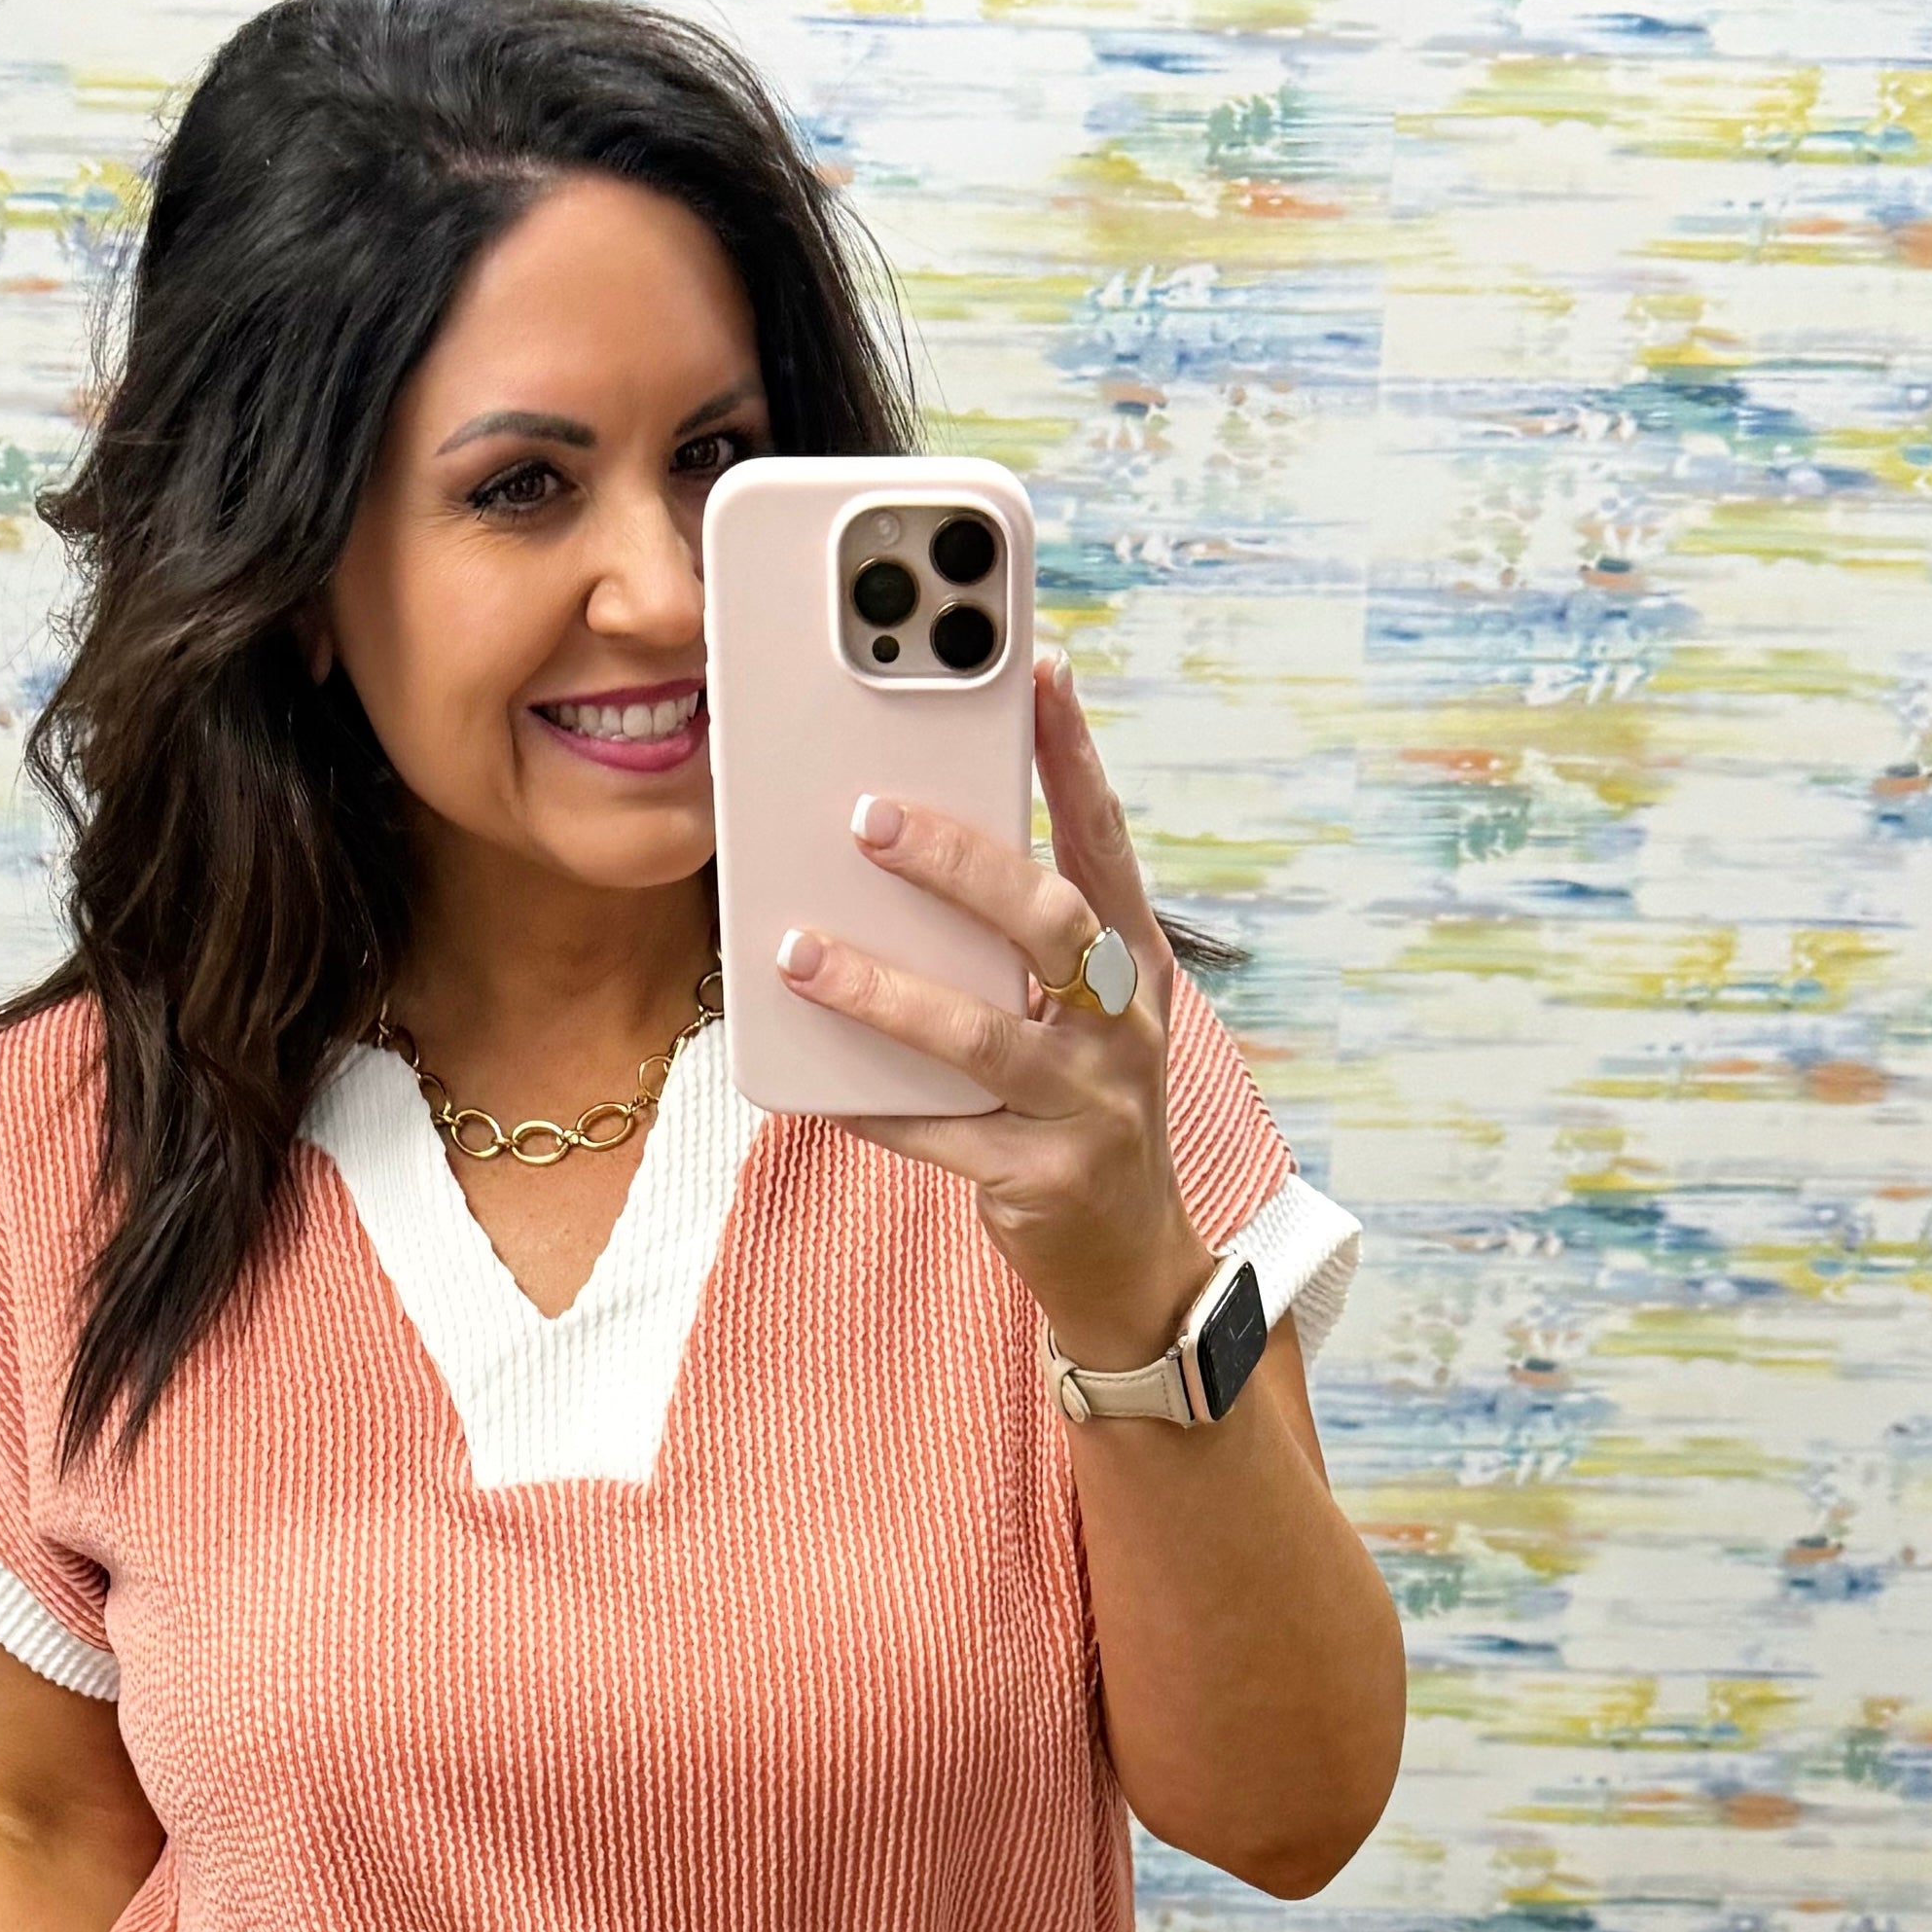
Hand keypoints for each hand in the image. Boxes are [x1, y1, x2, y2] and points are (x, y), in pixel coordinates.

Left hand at [775, 651, 1216, 1371]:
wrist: (1131, 1260)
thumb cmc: (1080, 1109)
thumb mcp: (1075, 1016)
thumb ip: (1015, 945)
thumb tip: (904, 846)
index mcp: (1133, 968)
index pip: (1106, 844)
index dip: (1074, 758)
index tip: (1039, 671)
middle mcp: (1122, 1028)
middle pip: (1047, 924)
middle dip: (959, 864)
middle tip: (868, 817)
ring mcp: (1089, 1108)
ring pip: (981, 1034)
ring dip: (884, 989)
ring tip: (798, 951)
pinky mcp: (1039, 1180)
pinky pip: (938, 1132)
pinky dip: (869, 1104)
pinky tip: (809, 1081)